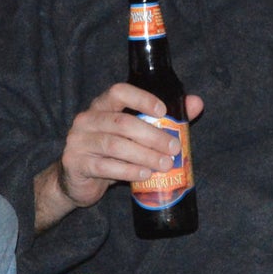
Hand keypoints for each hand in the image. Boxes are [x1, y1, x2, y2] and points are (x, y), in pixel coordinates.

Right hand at [33, 83, 203, 231]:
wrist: (77, 181)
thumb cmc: (110, 153)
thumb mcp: (134, 135)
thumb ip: (163, 119)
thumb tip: (197, 103)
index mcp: (101, 106)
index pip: (118, 91)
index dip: (141, 98)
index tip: (163, 111)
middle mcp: (87, 119)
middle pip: (122, 122)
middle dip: (152, 135)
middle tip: (174, 148)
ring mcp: (78, 141)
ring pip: (115, 145)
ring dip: (144, 155)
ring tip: (164, 164)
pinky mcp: (76, 163)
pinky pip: (105, 166)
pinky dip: (128, 171)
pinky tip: (144, 175)